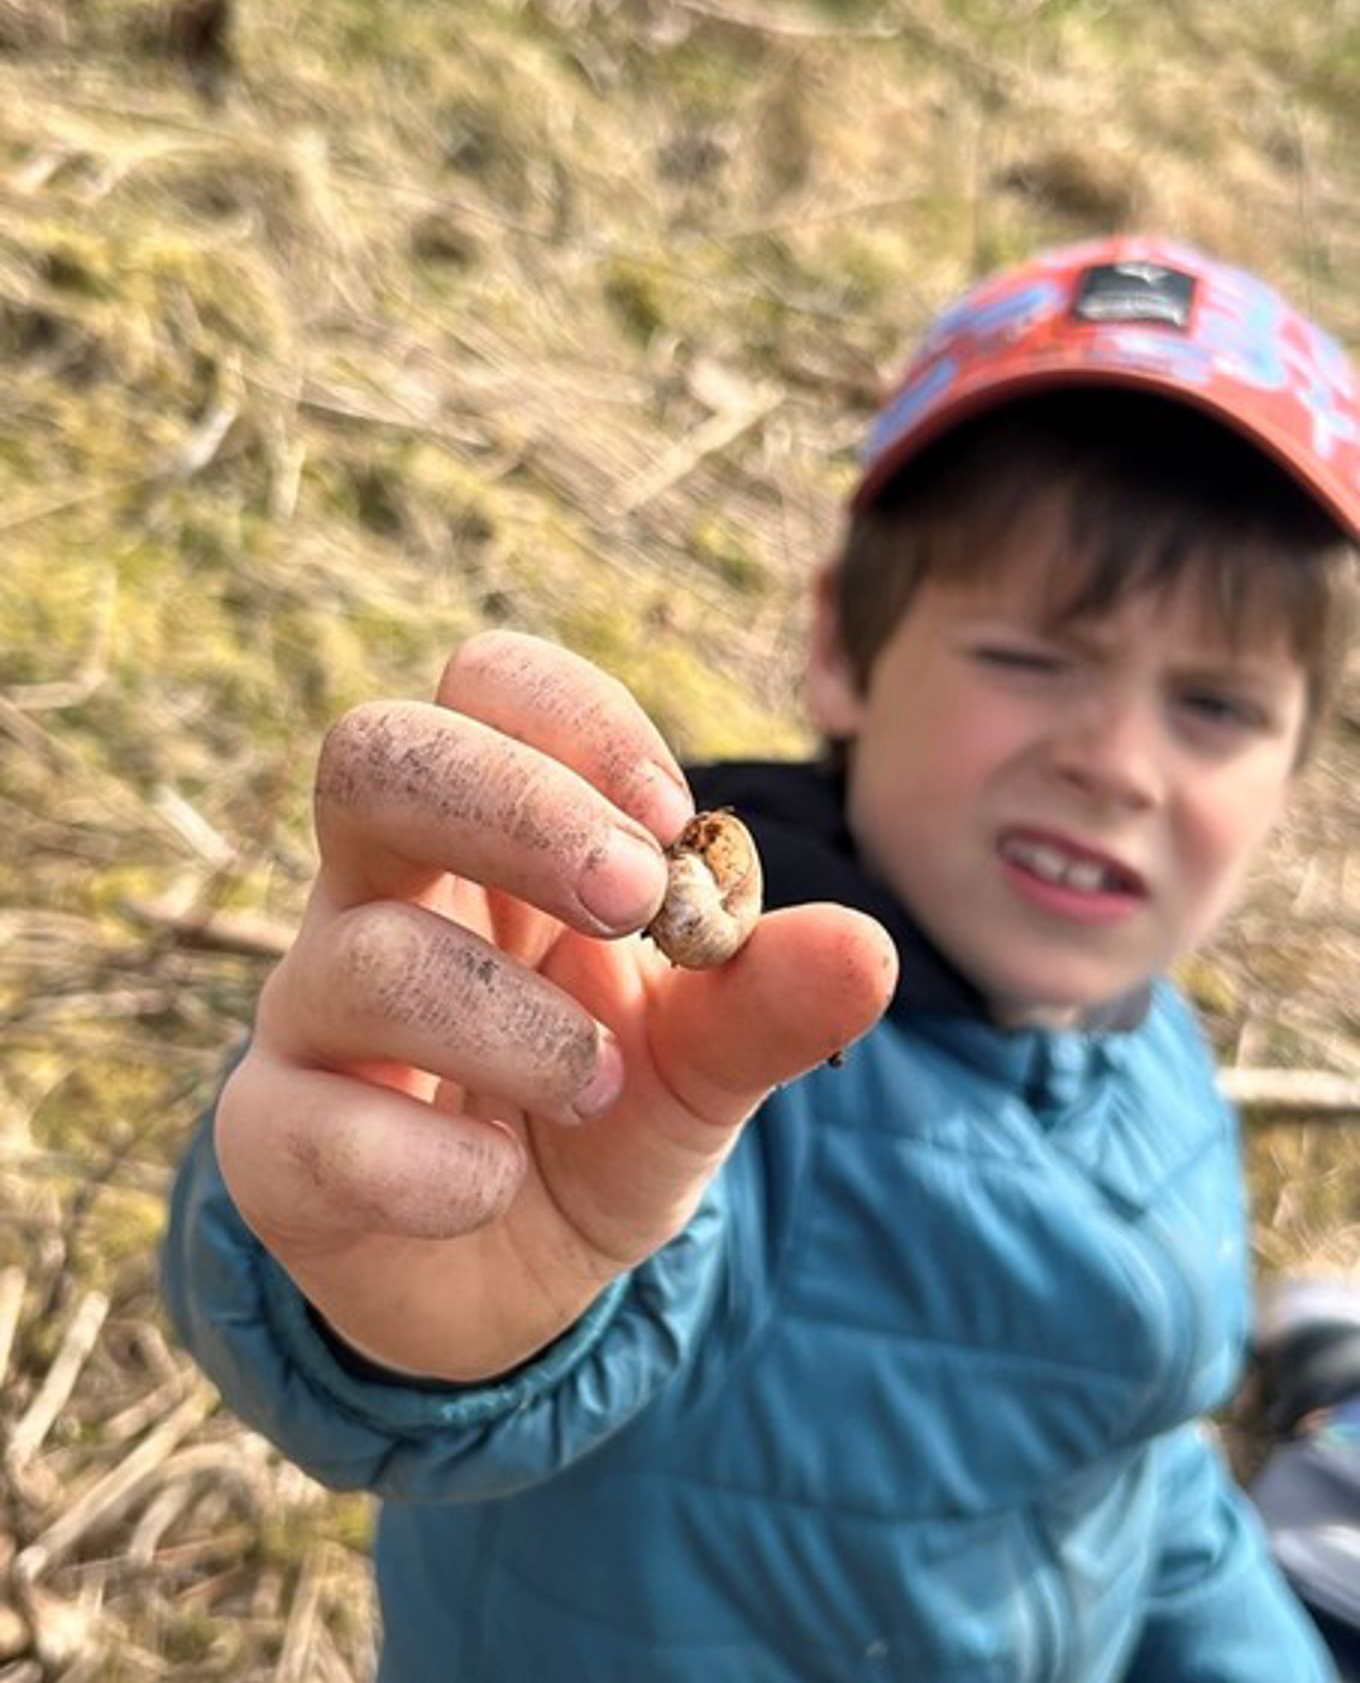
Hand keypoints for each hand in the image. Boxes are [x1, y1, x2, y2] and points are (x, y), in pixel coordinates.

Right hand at [214, 632, 896, 1379]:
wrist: (515, 1273)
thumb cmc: (598, 1117)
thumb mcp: (704, 1059)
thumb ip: (769, 999)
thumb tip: (868, 949)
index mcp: (484, 837)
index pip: (484, 683)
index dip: (575, 721)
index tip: (672, 823)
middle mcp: (379, 894)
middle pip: (373, 753)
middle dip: (518, 810)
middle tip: (629, 898)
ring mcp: (311, 1015)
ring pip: (365, 955)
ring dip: (514, 1024)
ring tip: (601, 1081)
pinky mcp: (271, 1145)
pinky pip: (314, 1130)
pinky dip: (436, 1168)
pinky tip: (497, 1186)